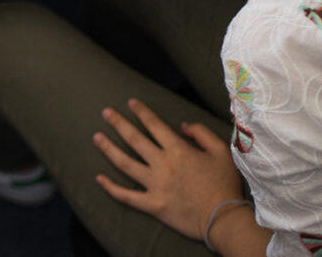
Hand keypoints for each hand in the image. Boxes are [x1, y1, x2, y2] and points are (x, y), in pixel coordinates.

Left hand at [93, 99, 244, 240]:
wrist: (225, 219)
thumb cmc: (224, 184)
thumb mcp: (221, 152)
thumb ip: (202, 133)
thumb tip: (182, 125)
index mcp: (178, 150)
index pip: (154, 125)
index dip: (141, 111)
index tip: (130, 102)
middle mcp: (162, 165)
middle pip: (134, 139)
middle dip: (118, 123)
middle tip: (105, 112)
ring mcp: (155, 185)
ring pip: (125, 163)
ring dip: (108, 149)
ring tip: (96, 137)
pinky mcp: (153, 205)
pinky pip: (127, 196)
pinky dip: (111, 188)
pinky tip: (99, 178)